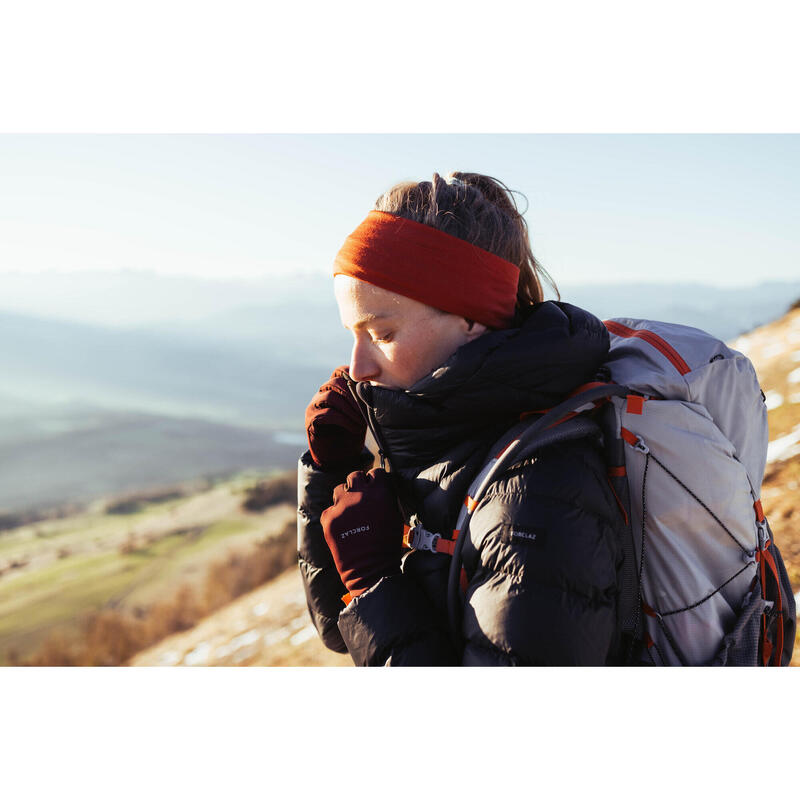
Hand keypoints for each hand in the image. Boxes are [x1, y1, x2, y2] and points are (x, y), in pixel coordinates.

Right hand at [305, 366, 366, 469]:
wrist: (339, 456)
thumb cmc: (352, 432)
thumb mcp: (362, 414)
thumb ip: (366, 400)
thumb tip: (378, 389)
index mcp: (335, 389)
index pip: (340, 371)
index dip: (353, 375)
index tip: (368, 387)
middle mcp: (322, 394)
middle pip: (335, 382)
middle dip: (353, 395)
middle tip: (365, 409)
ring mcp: (314, 406)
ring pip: (330, 396)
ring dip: (349, 409)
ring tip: (360, 421)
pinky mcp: (310, 420)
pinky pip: (325, 414)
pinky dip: (343, 420)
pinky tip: (353, 428)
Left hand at [321, 469, 404, 596]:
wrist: (370, 568)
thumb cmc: (387, 544)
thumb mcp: (395, 516)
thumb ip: (387, 498)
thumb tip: (381, 488)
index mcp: (379, 493)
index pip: (376, 473)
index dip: (375, 479)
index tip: (375, 485)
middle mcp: (359, 495)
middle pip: (354, 476)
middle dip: (358, 483)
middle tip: (360, 495)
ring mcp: (341, 506)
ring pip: (339, 490)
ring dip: (344, 497)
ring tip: (349, 511)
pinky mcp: (328, 518)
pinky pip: (330, 509)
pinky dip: (335, 515)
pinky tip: (342, 526)